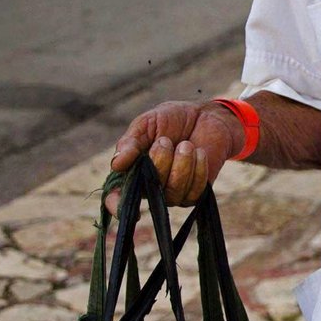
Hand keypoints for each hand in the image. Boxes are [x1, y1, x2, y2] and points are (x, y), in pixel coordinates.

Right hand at [111, 100, 247, 204]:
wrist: (205, 117)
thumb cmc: (171, 120)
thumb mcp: (146, 124)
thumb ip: (130, 143)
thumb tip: (116, 164)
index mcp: (131, 170)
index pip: (117, 196)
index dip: (115, 203)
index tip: (117, 202)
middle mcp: (149, 187)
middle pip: (148, 190)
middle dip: (159, 162)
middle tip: (165, 140)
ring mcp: (172, 193)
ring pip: (172, 193)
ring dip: (181, 165)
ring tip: (186, 145)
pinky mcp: (195, 194)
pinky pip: (194, 192)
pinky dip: (198, 169)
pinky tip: (199, 152)